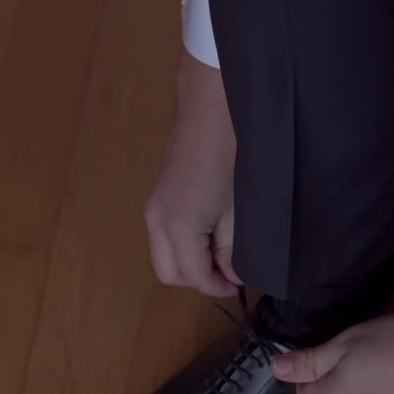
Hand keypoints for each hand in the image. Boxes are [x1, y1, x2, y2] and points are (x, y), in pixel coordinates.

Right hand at [144, 53, 240, 297]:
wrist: (211, 106)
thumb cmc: (231, 153)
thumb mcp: (239, 208)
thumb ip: (232, 248)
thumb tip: (230, 274)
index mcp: (176, 226)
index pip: (193, 276)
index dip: (218, 287)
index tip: (241, 284)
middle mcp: (155, 220)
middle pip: (169, 273)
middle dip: (198, 280)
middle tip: (228, 273)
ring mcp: (152, 206)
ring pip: (164, 255)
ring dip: (190, 262)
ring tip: (222, 251)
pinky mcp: (157, 194)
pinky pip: (163, 235)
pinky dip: (183, 244)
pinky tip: (210, 231)